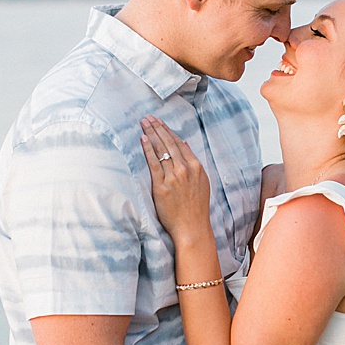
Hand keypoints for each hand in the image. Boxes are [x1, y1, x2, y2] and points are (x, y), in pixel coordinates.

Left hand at [140, 116, 210, 239]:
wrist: (192, 227)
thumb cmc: (196, 208)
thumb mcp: (202, 182)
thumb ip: (193, 163)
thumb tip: (185, 144)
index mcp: (196, 167)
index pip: (179, 143)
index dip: (168, 131)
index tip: (160, 122)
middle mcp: (185, 169)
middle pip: (169, 143)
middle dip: (157, 128)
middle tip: (148, 117)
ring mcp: (173, 177)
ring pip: (161, 150)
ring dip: (151, 134)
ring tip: (144, 123)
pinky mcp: (161, 186)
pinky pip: (153, 163)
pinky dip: (148, 150)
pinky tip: (143, 140)